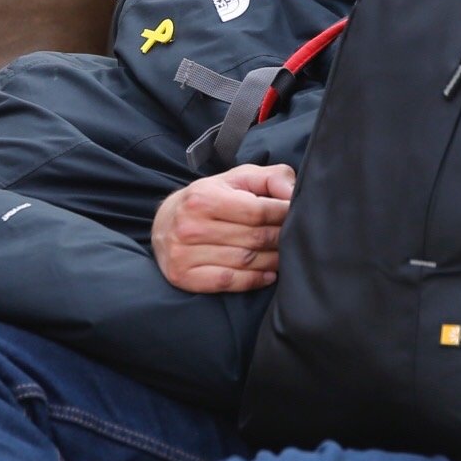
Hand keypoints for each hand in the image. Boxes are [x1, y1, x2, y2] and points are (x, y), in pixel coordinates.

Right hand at [152, 164, 295, 292]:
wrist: (163, 223)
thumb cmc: (210, 198)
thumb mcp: (238, 179)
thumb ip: (271, 179)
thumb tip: (294, 195)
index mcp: (203, 197)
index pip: (258, 211)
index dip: (284, 215)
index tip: (297, 216)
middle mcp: (190, 226)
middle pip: (254, 238)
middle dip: (281, 239)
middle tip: (295, 238)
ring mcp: (183, 254)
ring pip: (245, 262)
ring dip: (273, 261)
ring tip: (285, 256)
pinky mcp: (183, 276)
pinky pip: (228, 281)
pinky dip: (254, 280)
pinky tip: (268, 274)